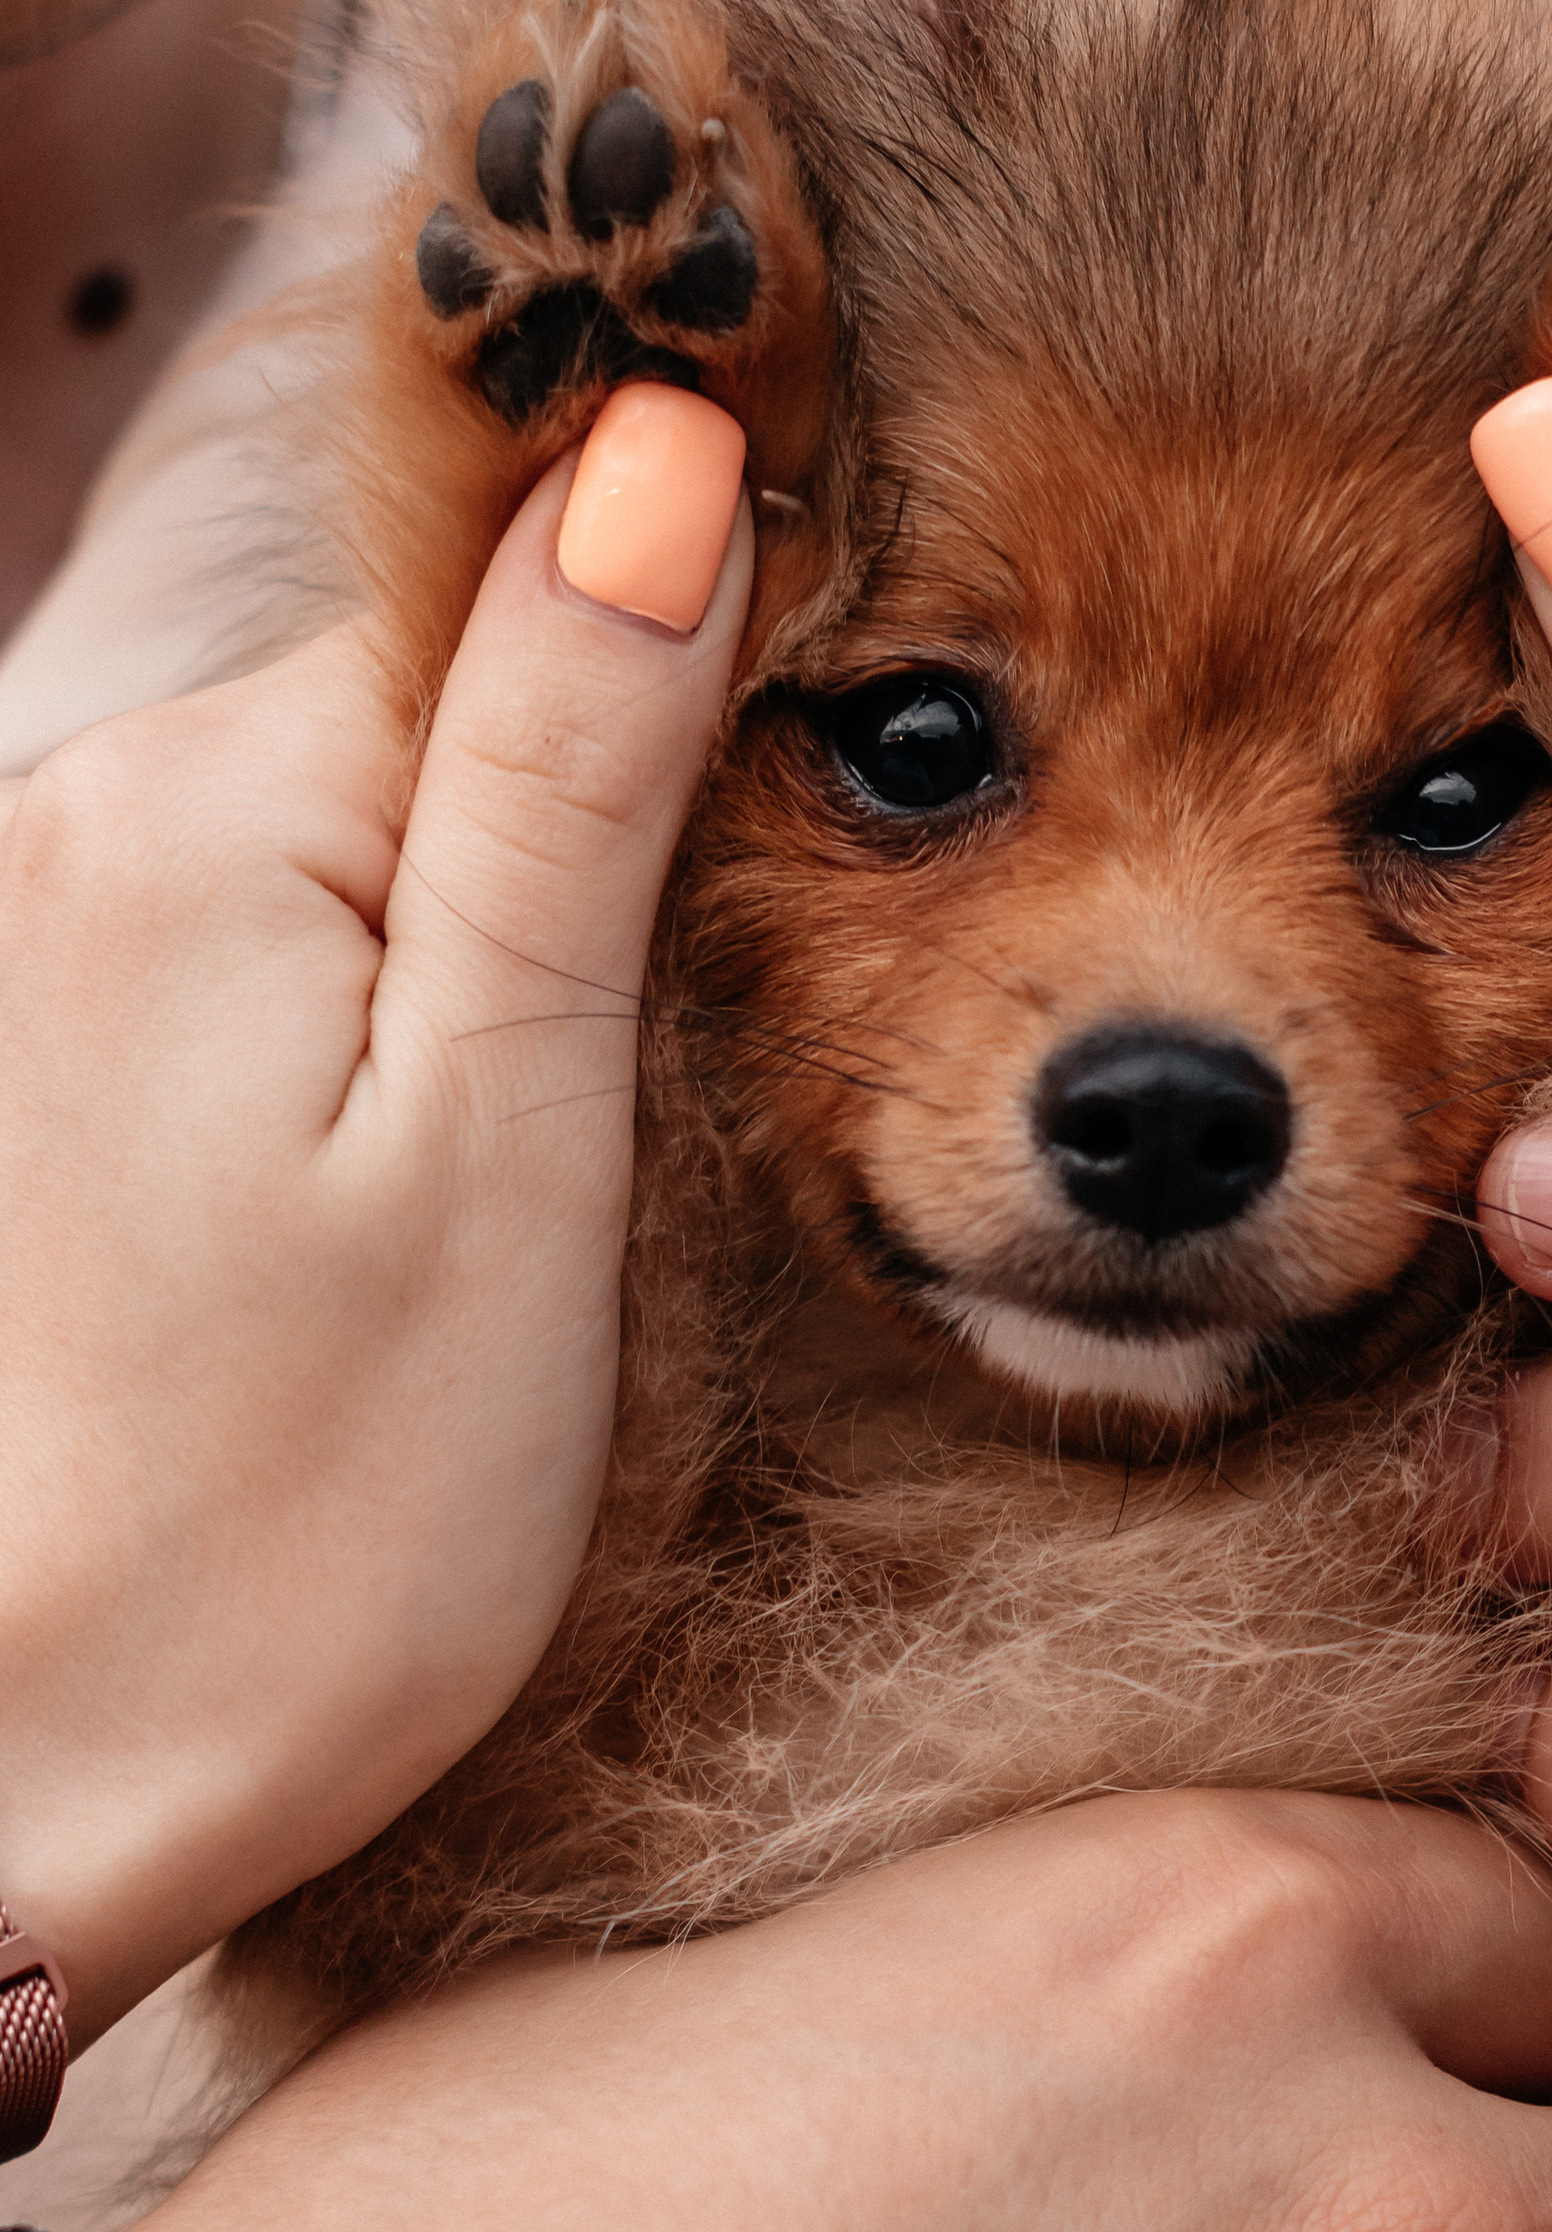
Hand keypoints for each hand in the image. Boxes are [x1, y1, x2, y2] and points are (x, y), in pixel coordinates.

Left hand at [0, 412, 750, 2038]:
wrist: (46, 1779)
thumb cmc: (313, 1528)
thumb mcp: (506, 1147)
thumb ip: (569, 787)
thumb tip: (662, 452)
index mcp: (217, 810)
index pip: (512, 579)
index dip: (691, 656)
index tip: (797, 822)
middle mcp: (91, 815)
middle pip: (430, 685)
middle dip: (589, 807)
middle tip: (672, 1057)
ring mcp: (50, 923)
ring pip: (364, 805)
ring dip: (496, 913)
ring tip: (535, 1148)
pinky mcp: (52, 1035)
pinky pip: (285, 917)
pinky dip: (399, 993)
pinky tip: (421, 1169)